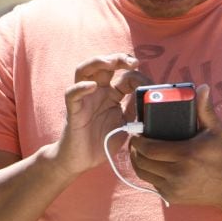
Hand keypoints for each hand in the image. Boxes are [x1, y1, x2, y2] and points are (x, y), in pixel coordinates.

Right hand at [56, 53, 149, 174]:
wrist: (82, 161)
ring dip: (97, 62)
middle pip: (103, 65)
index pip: (123, 76)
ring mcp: (84, 99)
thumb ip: (136, 110)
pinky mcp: (73, 110)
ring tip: (110, 63)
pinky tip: (91, 86)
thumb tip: (148, 96)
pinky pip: (72, 93)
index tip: (146, 82)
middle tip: (132, 61)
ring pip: (84, 70)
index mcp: (111, 95)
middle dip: (118, 59)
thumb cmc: (102, 142)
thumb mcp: (127, 125)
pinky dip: (80, 87)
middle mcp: (97, 92)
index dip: (135, 75)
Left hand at [128, 84, 221, 205]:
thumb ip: (205, 109)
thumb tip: (202, 88)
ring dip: (137, 161)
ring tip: (138, 151)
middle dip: (134, 150)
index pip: (150, 149)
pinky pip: (151, 183)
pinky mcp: (170, 197)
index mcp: (186, 155)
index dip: (137, 141)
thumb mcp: (214, 130)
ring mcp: (173, 187)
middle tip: (135, 140)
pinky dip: (147, 173)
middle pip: (142, 161)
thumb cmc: (219, 154)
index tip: (136, 133)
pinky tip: (149, 163)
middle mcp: (177, 173)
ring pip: (143, 173)